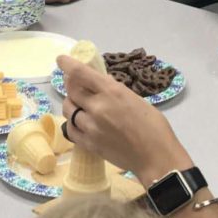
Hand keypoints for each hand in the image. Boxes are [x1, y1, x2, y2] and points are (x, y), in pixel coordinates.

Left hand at [57, 55, 191, 183]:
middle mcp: (97, 107)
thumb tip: (102, 83)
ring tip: (80, 105)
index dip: (67, 64)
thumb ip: (116, 91)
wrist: (156, 157)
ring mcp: (91, 127)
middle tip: (74, 84)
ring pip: (69, 110)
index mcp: (112, 91)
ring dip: (72, 104)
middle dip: (71, 84)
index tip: (61, 60)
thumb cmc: (154, 127)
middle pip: (71, 90)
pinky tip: (80, 123)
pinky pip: (71, 130)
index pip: (80, 73)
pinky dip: (73, 123)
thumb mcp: (136, 100)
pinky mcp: (89, 144)